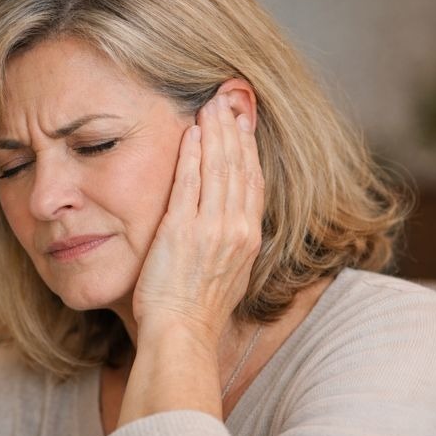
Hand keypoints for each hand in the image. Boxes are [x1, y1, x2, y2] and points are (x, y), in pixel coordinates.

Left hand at [132, 91, 264, 344]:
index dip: (249, 148)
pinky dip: (192, 155)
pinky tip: (190, 133)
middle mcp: (237, 229)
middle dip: (233, 130)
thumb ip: (234, 242)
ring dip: (215, 133)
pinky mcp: (182, 230)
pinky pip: (189, 183)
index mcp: (250, 238)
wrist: (183, 334)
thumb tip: (233, 220)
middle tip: (226, 101)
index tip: (244, 124)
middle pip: (239, 167)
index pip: (254, 181)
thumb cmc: (200, 309)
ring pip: (218, 168)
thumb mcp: (232, 273)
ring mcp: (211, 228)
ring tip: (209, 107)